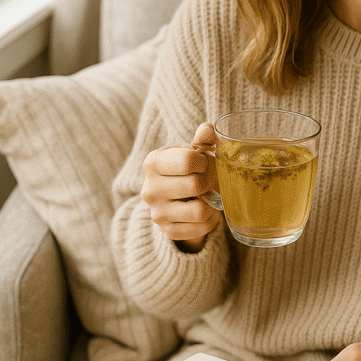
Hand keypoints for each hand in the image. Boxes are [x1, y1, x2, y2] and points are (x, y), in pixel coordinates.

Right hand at [141, 122, 220, 252]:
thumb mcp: (193, 150)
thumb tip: (207, 129)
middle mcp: (149, 189)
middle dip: (209, 181)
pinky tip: (205, 210)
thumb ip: (202, 138)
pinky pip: (202, 227)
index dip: (205, 161)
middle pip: (195, 185)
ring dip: (211, 203)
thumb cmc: (187, 169)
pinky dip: (210, 219)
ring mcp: (157, 213)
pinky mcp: (167, 231)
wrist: (175, 198)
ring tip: (207, 196)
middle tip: (209, 180)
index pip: (188, 161)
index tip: (204, 163)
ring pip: (199, 210)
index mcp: (153, 162)